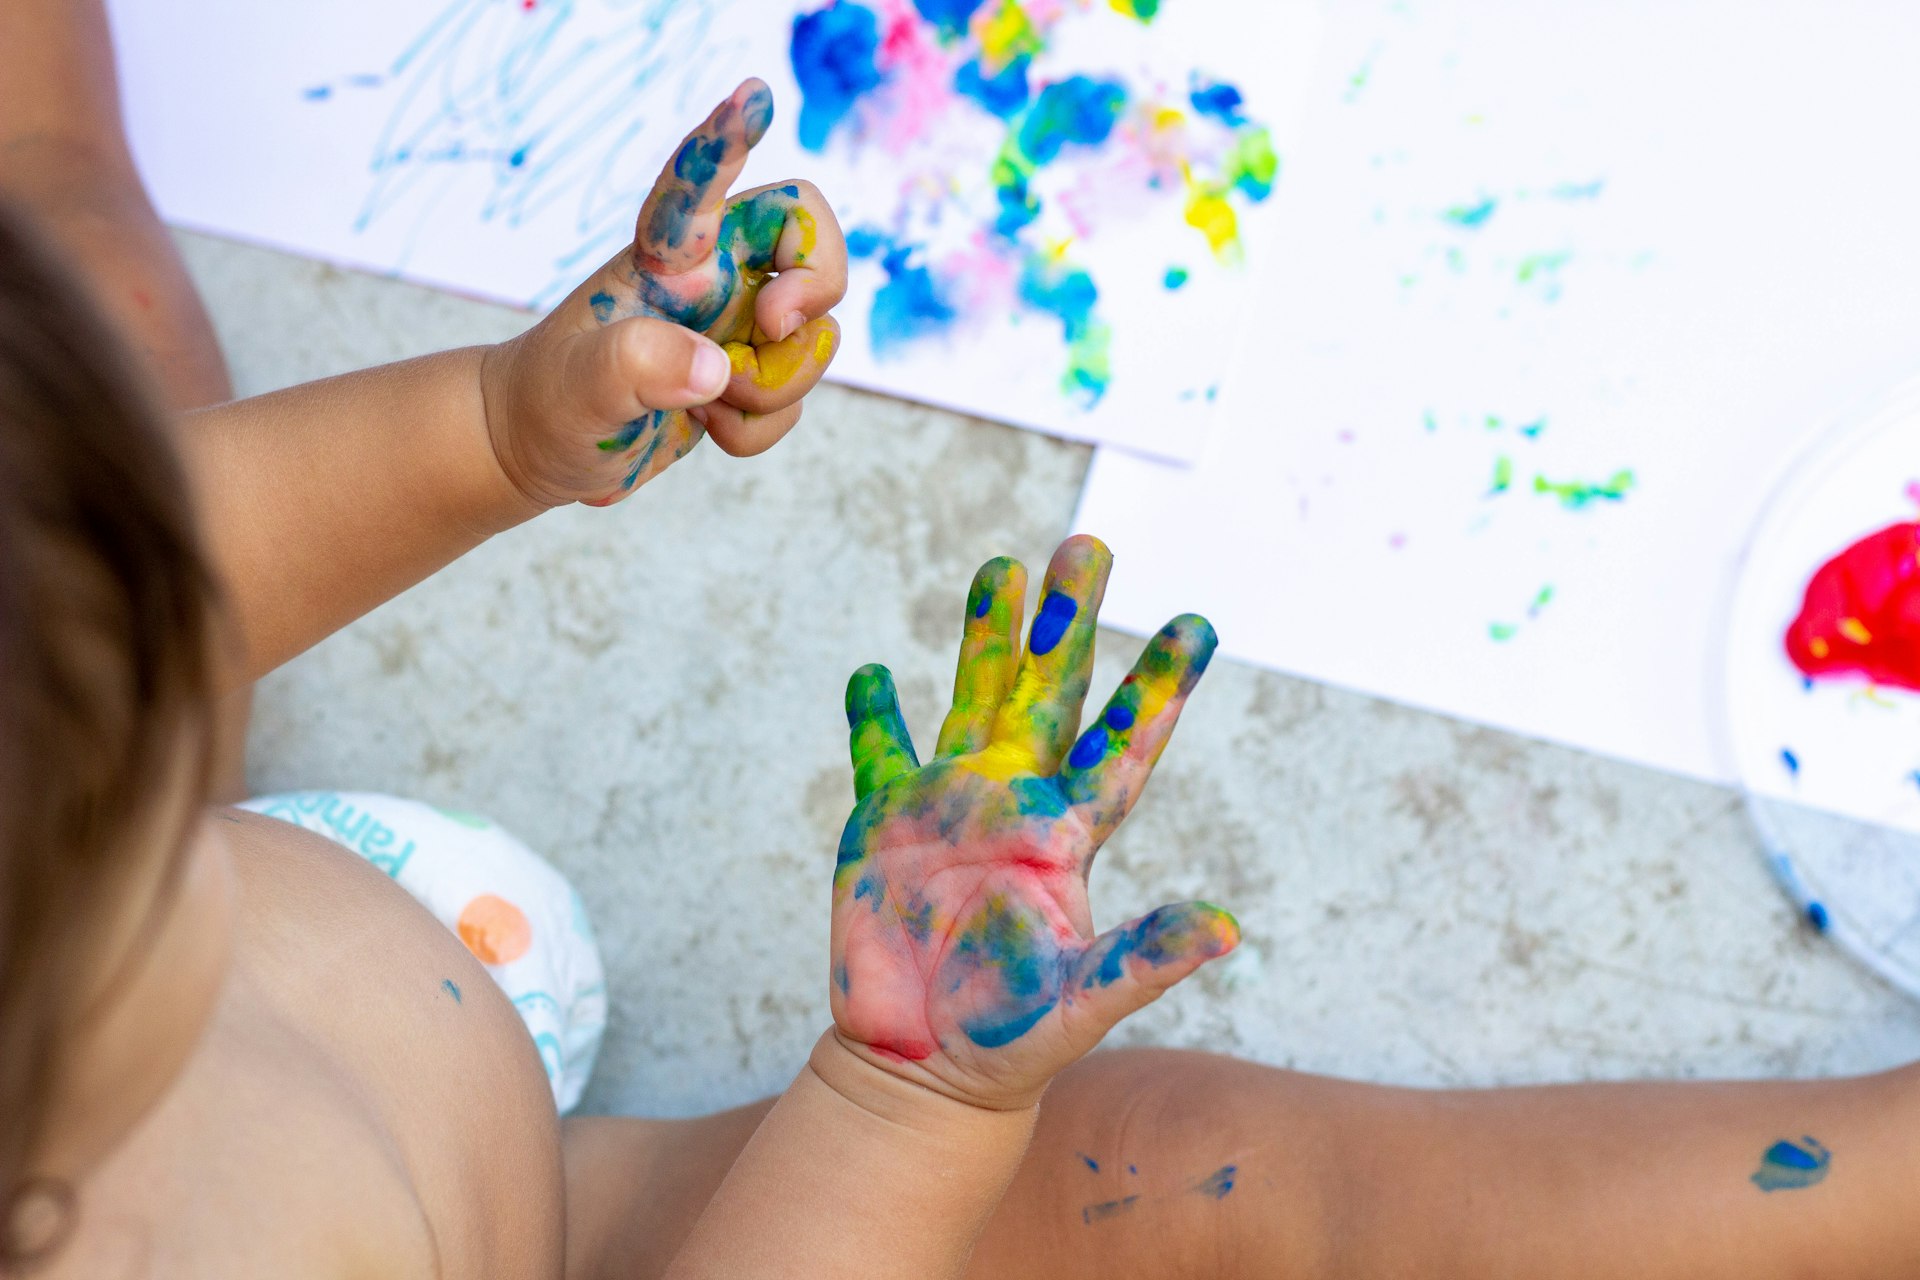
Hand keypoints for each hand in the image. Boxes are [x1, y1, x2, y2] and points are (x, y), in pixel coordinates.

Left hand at [481, 78, 846, 507]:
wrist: (543, 450)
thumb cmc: (547, 400)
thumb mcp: (577, 386)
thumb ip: (637, 365)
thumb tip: (715, 368)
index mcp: (667, 255)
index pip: (703, 182)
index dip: (729, 138)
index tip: (752, 93)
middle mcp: (714, 277)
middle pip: (811, 240)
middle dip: (816, 288)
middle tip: (770, 327)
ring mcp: (734, 327)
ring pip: (813, 338)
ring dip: (776, 386)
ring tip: (704, 406)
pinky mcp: (745, 377)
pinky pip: (795, 399)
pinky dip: (760, 429)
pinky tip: (705, 426)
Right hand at [831, 536, 1238, 1110]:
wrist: (923, 1068)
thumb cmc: (1013, 1040)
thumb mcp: (1084, 1001)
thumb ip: (1146, 957)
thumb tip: (1228, 927)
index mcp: (1069, 834)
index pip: (1124, 744)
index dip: (1160, 686)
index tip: (1200, 624)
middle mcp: (1016, 803)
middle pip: (1048, 691)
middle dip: (1067, 619)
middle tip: (1087, 543)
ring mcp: (950, 807)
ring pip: (972, 699)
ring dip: (985, 635)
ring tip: (1000, 565)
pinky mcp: (884, 824)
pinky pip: (880, 755)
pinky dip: (873, 715)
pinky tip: (873, 672)